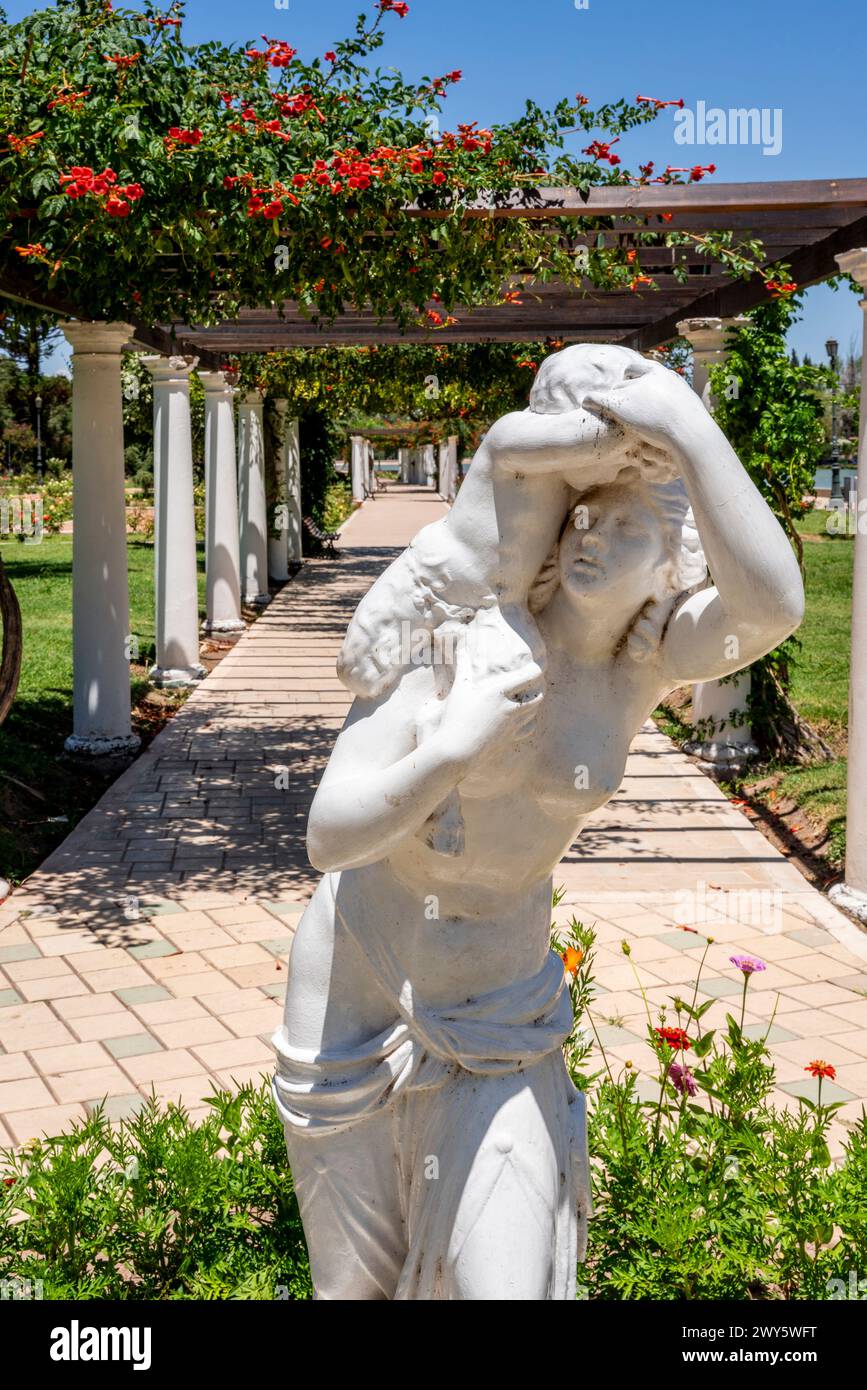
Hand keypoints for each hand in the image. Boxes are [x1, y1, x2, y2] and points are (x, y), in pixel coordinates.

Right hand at [435, 635, 542, 765]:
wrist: (457, 752)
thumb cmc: (456, 718)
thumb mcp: (459, 689)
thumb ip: (463, 666)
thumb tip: (460, 647)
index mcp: (500, 692)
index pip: (530, 676)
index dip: (536, 670)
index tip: (534, 667)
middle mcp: (511, 708)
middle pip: (538, 696)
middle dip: (537, 690)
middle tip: (530, 685)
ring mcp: (513, 726)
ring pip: (534, 713)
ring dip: (533, 705)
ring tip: (524, 700)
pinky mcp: (510, 739)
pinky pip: (528, 729)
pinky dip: (528, 722)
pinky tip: (520, 720)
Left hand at [582, 358, 708, 452]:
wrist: (689, 430)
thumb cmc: (692, 425)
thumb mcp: (688, 407)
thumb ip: (678, 404)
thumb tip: (686, 412)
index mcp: (664, 375)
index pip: (643, 367)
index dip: (635, 376)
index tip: (630, 382)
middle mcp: (647, 377)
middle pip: (627, 379)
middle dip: (623, 390)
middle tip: (618, 403)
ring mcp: (634, 389)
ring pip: (616, 391)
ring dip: (612, 400)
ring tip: (600, 405)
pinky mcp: (620, 403)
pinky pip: (598, 397)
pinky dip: (592, 400)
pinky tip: (586, 404)